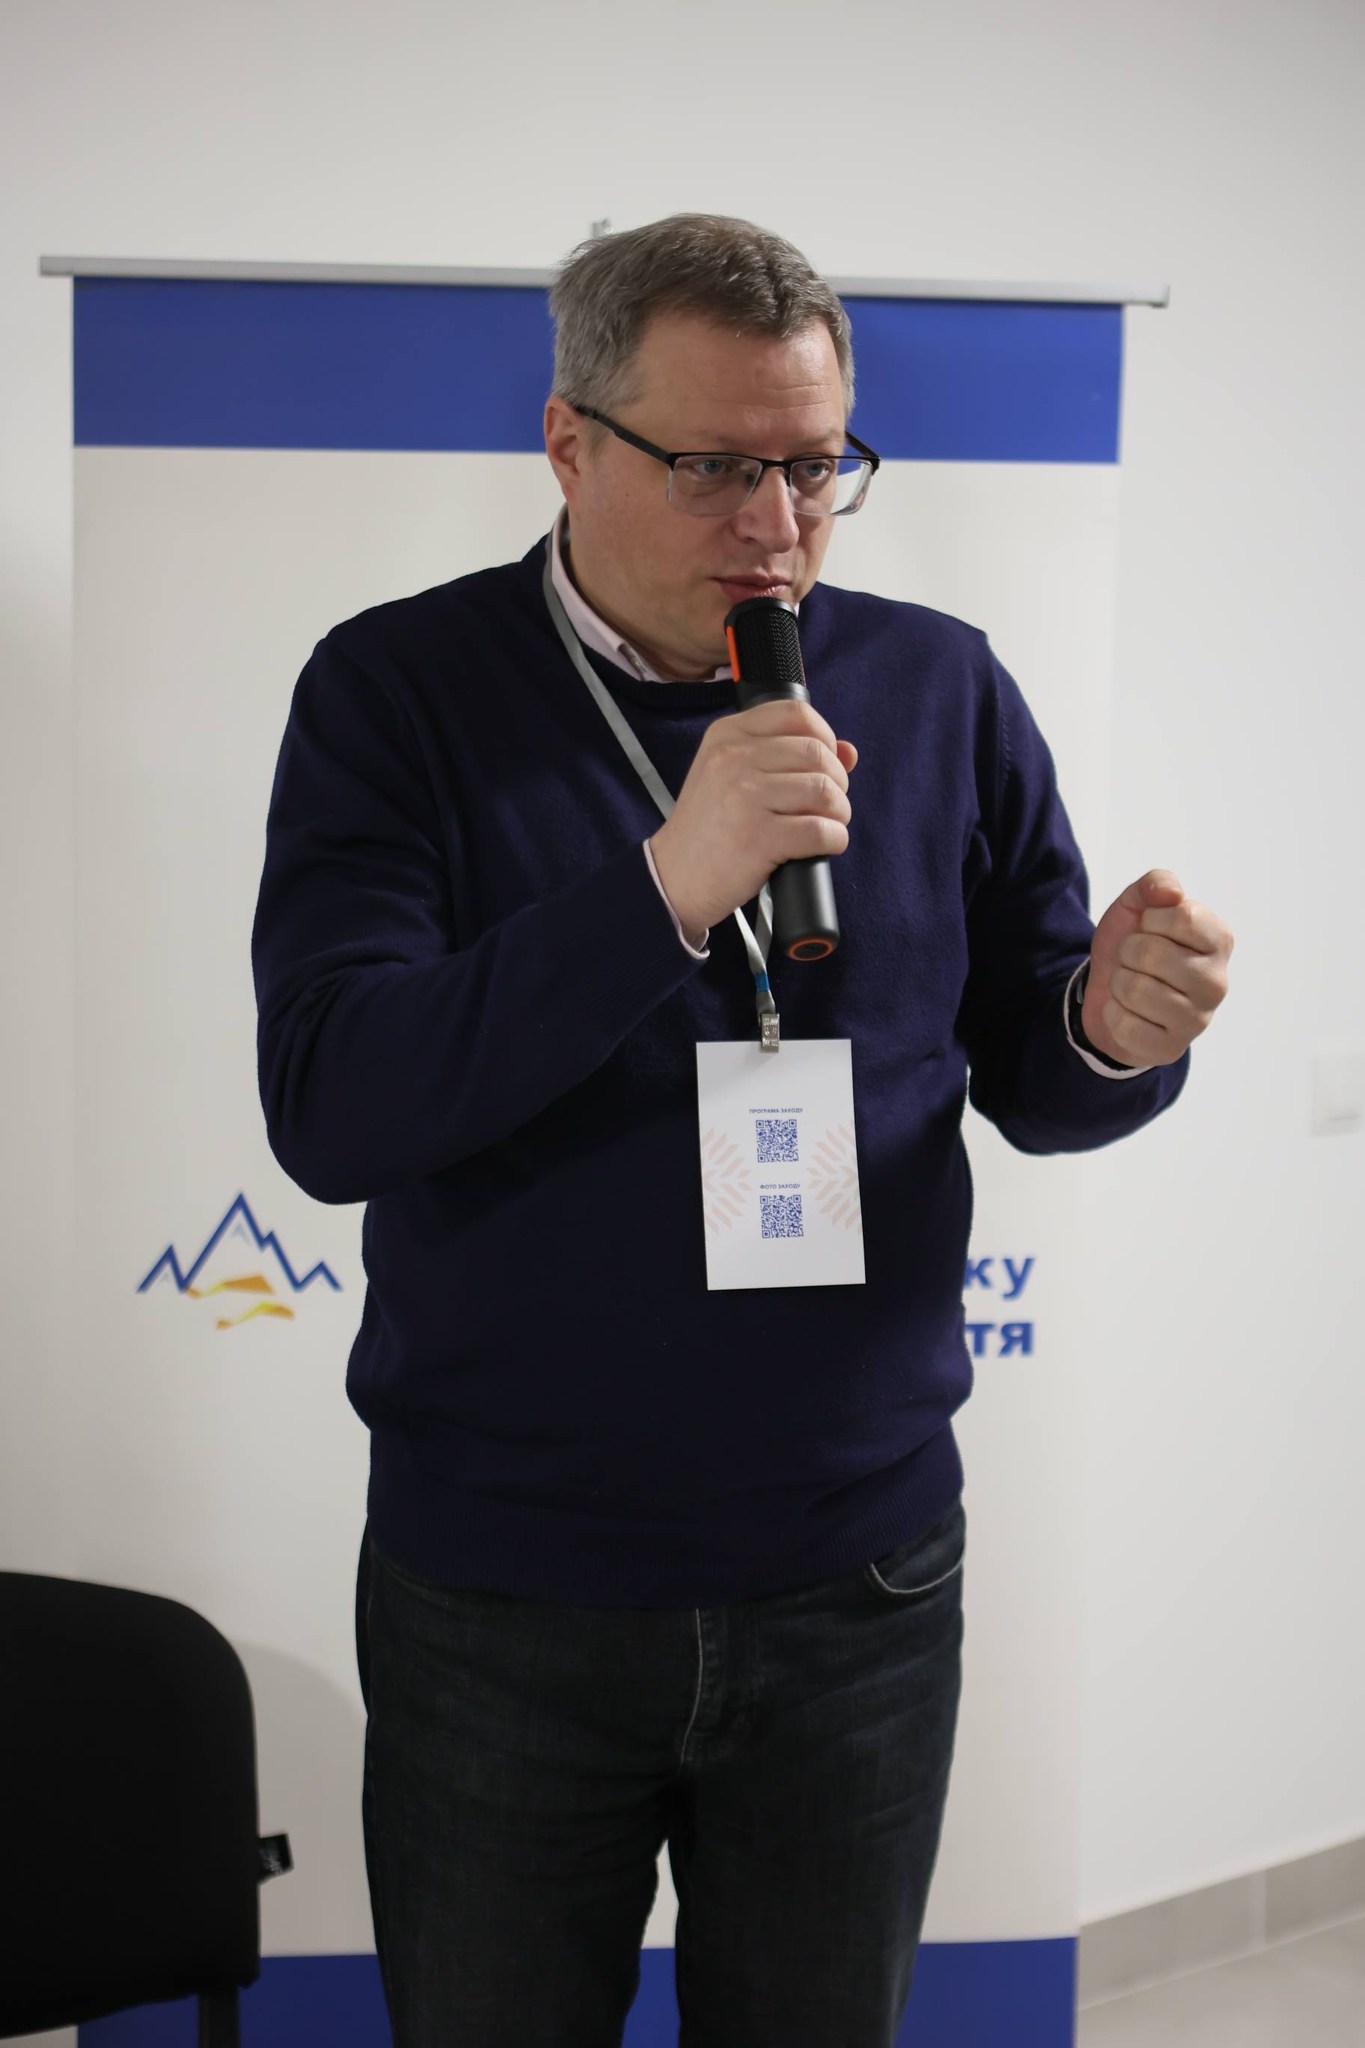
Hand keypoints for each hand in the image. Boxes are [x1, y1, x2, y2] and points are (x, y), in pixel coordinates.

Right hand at [650, 700, 858, 938]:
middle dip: (836, 780)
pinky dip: (834, 839)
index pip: (796, 713)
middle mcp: (733, 759)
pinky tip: (823, 845)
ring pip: (824, 790)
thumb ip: (784, 755)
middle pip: (816, 752)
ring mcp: (745, 797)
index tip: (824, 762)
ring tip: (827, 824)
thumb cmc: (708, 828)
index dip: (824, 736)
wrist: (673, 877)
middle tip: (828, 803)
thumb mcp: (730, 776)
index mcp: (726, 736)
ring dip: (838, 811)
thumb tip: (848, 752)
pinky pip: (820, 830)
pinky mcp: (758, 837)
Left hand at [1083, 869, 1232, 1066]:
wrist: (1109, 992)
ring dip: (1119, 983)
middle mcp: (1217, 982)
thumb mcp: (1138, 906)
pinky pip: (1124, 1025)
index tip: (1149, 927)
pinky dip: (1113, 1014)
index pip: (1183, 915)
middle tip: (1134, 960)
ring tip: (1130, 985)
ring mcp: (1197, 1020)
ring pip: (1134, 989)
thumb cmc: (1134, 945)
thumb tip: (1171, 893)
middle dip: (1128, 952)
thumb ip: (1155, 885)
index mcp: (1219, 941)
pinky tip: (1128, 1013)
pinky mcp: (1171, 1048)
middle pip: (1151, 953)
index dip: (1151, 918)